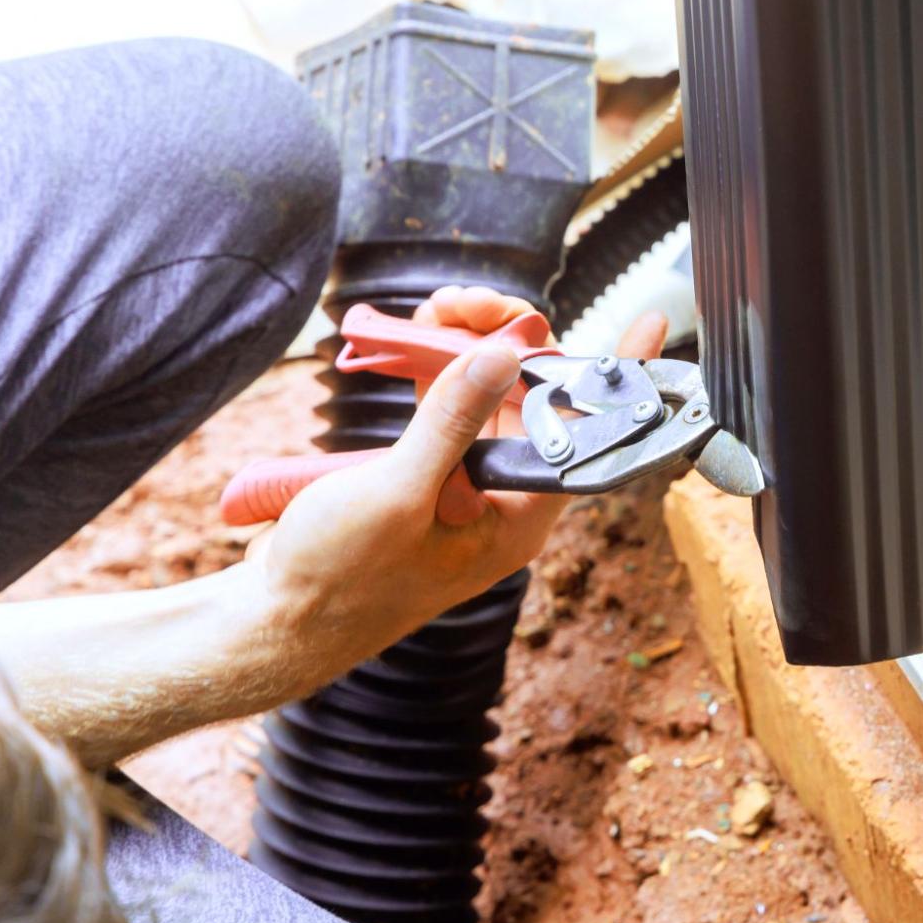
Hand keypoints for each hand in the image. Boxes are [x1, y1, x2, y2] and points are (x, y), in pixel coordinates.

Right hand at [255, 286, 667, 669]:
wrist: (271, 617)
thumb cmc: (337, 579)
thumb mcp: (396, 495)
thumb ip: (451, 423)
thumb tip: (503, 356)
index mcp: (518, 518)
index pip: (588, 436)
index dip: (619, 378)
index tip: (652, 323)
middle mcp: (502, 497)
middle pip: (534, 399)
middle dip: (510, 340)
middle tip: (470, 304)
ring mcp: (464, 479)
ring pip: (488, 391)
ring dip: (465, 343)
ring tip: (433, 312)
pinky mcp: (425, 465)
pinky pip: (446, 399)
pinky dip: (432, 363)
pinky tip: (409, 335)